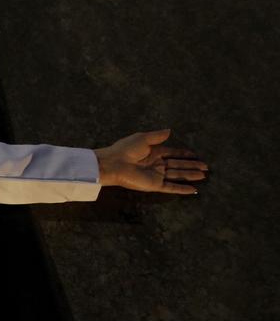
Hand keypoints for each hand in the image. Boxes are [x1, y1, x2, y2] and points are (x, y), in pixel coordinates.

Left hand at [93, 129, 207, 194]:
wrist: (114, 163)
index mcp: (153, 152)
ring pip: (177, 175)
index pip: (172, 153)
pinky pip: (170, 187)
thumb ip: (157, 136)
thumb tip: (170, 130)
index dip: (184, 154)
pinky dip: (181, 189)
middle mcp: (156, 164)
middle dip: (191, 166)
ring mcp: (156, 175)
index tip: (196, 155)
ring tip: (203, 175)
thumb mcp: (143, 138)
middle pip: (178, 165)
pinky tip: (193, 190)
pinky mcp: (154, 185)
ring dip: (190, 176)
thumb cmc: (126, 149)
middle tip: (205, 167)